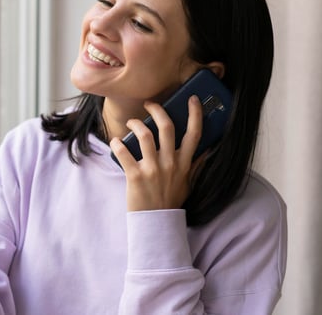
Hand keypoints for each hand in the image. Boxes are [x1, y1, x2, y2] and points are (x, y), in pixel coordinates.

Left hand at [109, 96, 202, 210]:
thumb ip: (196, 165)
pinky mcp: (135, 176)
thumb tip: (206, 150)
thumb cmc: (170, 201)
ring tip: (131, 122)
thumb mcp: (189, 182)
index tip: (191, 99)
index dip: (195, 113)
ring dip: (135, 123)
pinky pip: (123, 152)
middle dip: (157, 110)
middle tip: (149, 104)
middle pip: (167, 127)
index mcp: (184, 163)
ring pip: (145, 135)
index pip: (195, 134)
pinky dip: (117, 143)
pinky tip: (115, 142)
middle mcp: (170, 163)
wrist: (156, 222)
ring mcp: (152, 169)